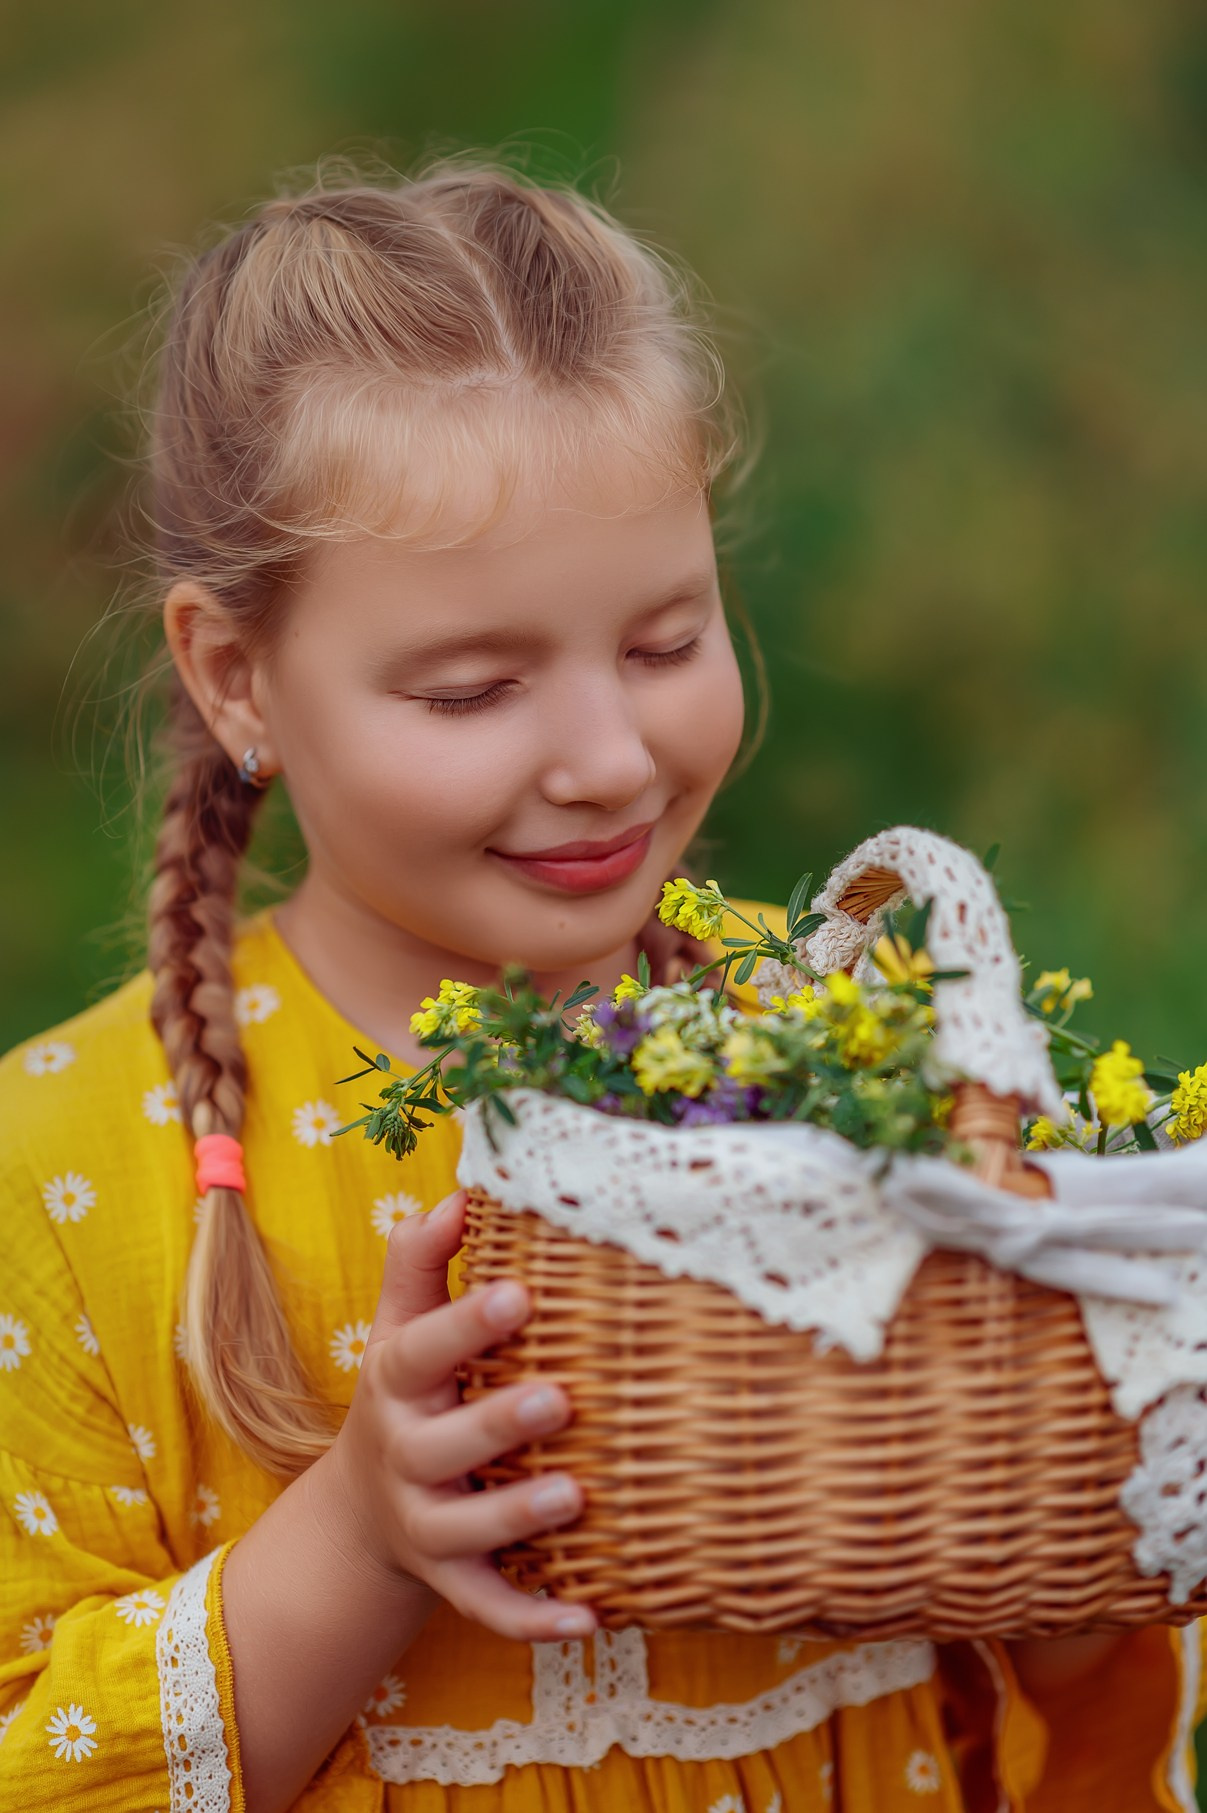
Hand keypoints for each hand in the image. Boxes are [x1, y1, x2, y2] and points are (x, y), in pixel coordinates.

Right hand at [320, 1190, 595, 1642]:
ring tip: (576, 1496)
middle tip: (561, 1398)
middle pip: (442, 1446)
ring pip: (466, 1531)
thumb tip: (460, 1191)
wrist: (361, 1513)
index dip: (466, 1324)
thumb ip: (421, 1259)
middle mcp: (404, 1458)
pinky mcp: (450, 1583)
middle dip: (498, 1423)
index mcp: (396, 1385)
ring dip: (518, 1517)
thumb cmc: (409, 1391)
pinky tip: (589, 1619)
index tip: (520, 1291)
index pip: (422, 1351)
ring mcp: (425, 1527)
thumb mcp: (401, 1325)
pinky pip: (488, 1608)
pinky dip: (534, 1619)